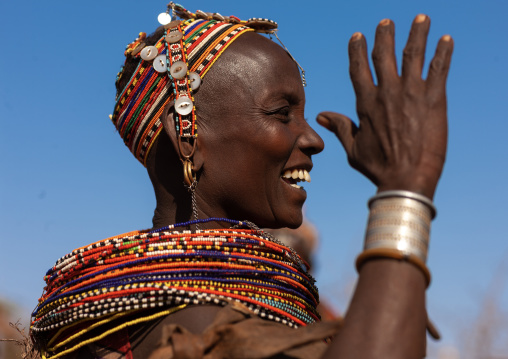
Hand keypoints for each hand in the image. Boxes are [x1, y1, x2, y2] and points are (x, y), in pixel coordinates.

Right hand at [318, 15, 453, 198]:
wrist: (405, 178)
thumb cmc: (378, 167)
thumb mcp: (353, 149)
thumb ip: (341, 127)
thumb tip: (321, 115)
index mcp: (366, 103)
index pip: (358, 68)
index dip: (357, 50)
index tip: (358, 36)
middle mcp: (386, 92)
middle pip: (384, 54)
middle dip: (385, 35)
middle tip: (387, 22)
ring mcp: (410, 93)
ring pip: (412, 54)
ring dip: (417, 34)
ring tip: (421, 18)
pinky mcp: (433, 98)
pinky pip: (439, 68)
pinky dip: (443, 52)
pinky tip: (447, 39)